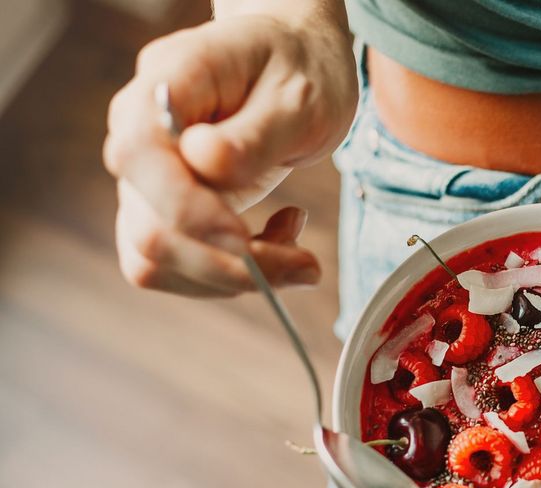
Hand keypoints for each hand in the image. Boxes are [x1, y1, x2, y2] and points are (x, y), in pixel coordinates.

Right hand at [103, 14, 356, 295]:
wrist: (298, 62)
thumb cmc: (299, 69)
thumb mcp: (298, 95)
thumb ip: (253, 134)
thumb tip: (204, 162)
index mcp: (165, 85)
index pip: (139, 156)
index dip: (186, 208)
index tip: (246, 237)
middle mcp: (139, 135)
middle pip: (149, 228)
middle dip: (229, 264)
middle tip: (306, 265)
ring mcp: (148, 179)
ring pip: (157, 261)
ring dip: (234, 277)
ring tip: (299, 248)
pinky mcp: (167, 211)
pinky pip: (179, 267)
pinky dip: (233, 274)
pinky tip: (279, 239)